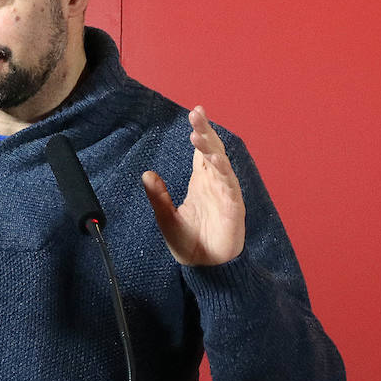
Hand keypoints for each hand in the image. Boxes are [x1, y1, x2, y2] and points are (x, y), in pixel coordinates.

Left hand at [142, 106, 245, 265]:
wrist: (203, 268)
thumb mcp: (165, 216)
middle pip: (212, 151)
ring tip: (198, 135)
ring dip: (211, 149)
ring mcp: (226, 194)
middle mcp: (215, 184)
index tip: (195, 112)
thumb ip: (158, 195)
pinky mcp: (233, 208)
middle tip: (196, 113)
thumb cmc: (188, 242)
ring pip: (221, 165)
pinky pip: (230, 186)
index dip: (200, 132)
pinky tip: (215, 160)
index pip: (201, 151)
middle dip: (205, 132)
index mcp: (201, 183)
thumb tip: (147, 173)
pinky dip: (224, 172)